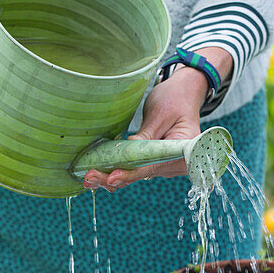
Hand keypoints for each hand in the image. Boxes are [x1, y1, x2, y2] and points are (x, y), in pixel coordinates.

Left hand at [83, 48, 233, 191]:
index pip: (153, 166)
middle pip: (144, 174)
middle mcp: (177, 163)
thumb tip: (125, 152)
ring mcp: (166, 165)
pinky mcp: (156, 162)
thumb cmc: (176, 99)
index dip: (131, 173)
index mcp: (184, 150)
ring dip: (113, 177)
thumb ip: (145, 136)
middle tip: (90, 177)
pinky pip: (137, 169)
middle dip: (116, 178)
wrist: (184, 94)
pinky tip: (100, 173)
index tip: (112, 177)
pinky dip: (120, 170)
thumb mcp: (160, 113)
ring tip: (89, 177)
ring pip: (138, 174)